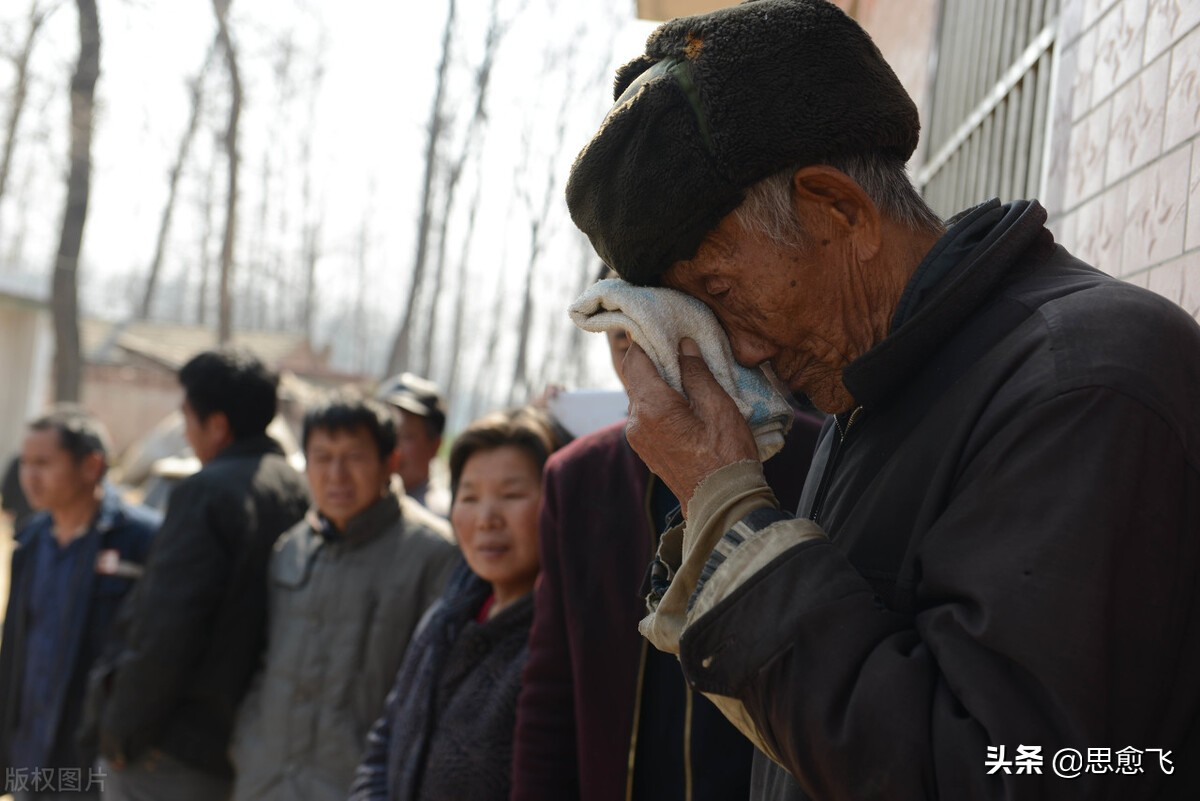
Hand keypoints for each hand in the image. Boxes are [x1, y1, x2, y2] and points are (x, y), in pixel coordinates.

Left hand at [623, 338, 757, 512]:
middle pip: (636, 377)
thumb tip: (683, 347)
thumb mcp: (719, 408)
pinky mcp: (645, 449)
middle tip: (681, 349)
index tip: (664, 330)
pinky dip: (659, 402)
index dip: (646, 341)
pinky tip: (683, 401)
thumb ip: (697, 374)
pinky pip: (646, 414)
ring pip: (641, 396)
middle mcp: (636, 421)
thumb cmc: (727, 456)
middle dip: (655, 361)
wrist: (721, 505)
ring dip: (659, 383)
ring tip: (687, 375)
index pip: (635, 360)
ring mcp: (638, 438)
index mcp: (652, 407)